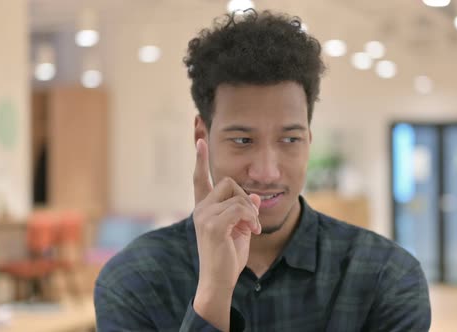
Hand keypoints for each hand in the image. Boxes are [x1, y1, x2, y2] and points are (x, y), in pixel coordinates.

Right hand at [192, 139, 260, 329]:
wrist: (219, 281)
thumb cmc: (228, 257)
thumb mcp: (241, 230)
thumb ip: (245, 212)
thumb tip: (257, 197)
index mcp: (204, 208)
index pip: (199, 179)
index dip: (200, 159)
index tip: (200, 139)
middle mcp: (201, 209)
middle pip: (229, 183)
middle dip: (246, 198)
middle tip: (250, 220)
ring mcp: (204, 216)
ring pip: (238, 196)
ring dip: (251, 212)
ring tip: (251, 229)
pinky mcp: (213, 225)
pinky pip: (241, 208)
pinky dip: (251, 219)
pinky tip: (251, 232)